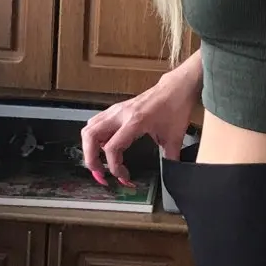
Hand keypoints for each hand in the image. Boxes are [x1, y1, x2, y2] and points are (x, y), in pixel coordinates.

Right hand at [81, 58, 201, 187]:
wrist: (175, 88)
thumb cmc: (175, 108)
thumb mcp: (175, 137)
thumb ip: (170, 158)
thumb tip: (169, 175)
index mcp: (135, 122)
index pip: (112, 147)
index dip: (114, 167)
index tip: (124, 177)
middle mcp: (121, 115)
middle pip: (90, 136)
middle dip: (90, 158)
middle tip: (99, 173)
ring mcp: (116, 110)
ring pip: (89, 128)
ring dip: (89, 147)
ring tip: (99, 162)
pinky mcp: (116, 109)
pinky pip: (96, 123)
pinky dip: (95, 137)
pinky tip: (105, 147)